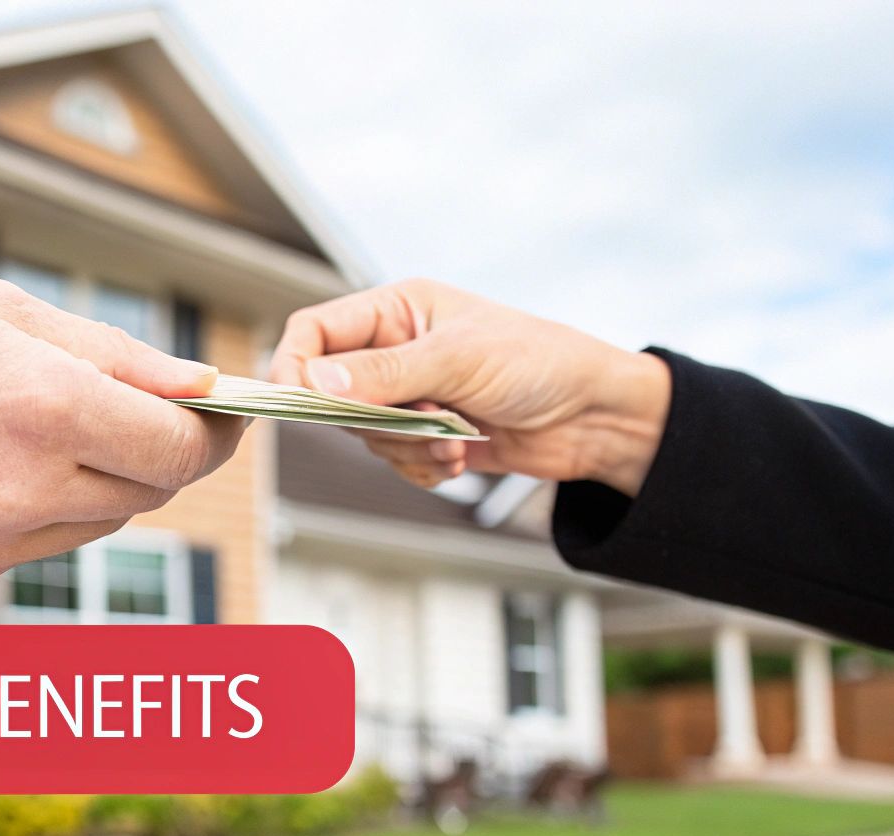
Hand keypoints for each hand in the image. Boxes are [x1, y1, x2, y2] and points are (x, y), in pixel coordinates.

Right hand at [0, 280, 241, 586]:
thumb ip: (118, 358)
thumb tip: (201, 387)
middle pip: (149, 491)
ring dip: (103, 479)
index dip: (213, 435)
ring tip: (45, 427)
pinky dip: (46, 507)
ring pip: (100, 521)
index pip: (178, 449)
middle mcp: (20, 485)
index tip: (225, 417)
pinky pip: (41, 544)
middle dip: (161, 452)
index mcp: (41, 407)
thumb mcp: (7, 314)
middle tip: (151, 414)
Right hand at [269, 279, 669, 494]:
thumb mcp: (459, 359)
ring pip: (364, 436)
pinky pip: (394, 462)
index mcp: (397, 309)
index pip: (314, 332)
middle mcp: (396, 350)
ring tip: (455, 442)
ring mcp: (410, 395)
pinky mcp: (427, 435)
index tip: (303, 405)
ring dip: (407, 448)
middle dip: (376, 421)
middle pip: (333, 395)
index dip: (297, 368)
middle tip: (425, 421)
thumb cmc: (540, 363)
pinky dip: (422, 468)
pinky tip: (461, 458)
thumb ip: (384, 373)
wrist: (595, 417)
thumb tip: (313, 382)